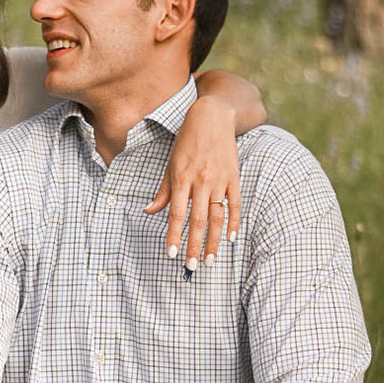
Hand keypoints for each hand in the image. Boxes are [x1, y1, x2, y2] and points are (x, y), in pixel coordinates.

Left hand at [144, 93, 241, 264]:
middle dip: (195, 246)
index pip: (176, 214)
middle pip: (198, 220)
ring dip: (214, 240)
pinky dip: (234, 222)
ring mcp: (219, 179)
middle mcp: (200, 181)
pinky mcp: (234, 176)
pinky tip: (230, 238)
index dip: (173, 235)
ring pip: (217, 216)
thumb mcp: (170, 164)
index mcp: (181, 178)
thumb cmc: (187, 142)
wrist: (212, 116)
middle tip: (193, 267)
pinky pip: (235, 203)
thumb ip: (163, 191)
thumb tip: (148, 211)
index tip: (170, 254)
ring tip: (211, 260)